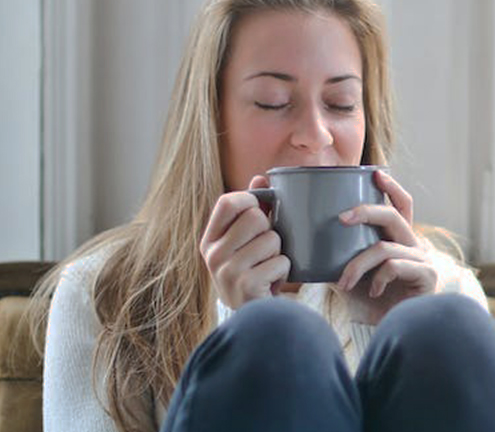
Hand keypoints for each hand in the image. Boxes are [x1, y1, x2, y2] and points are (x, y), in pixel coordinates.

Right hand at [199, 175, 289, 309]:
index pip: (227, 202)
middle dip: (270, 231)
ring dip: (279, 253)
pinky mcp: (246, 285)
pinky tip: (272, 282)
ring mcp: (227, 271)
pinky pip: (280, 261)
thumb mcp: (244, 242)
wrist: (252, 318)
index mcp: (210, 240)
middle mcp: (213, 254)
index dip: (250, 200)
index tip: (260, 210)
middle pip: (255, 217)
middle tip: (266, 249)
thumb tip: (260, 177)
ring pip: (272, 239)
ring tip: (269, 267)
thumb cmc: (251, 273)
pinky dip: (284, 271)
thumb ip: (251, 209)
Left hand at [332, 170, 437, 324]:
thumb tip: (302, 243)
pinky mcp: (426, 276)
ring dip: (358, 264)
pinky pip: (394, 266)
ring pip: (385, 247)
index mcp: (398, 240)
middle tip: (341, 218)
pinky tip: (372, 292)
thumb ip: (334, 258)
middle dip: (366, 211)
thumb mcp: (347, 275)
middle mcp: (414, 246)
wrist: (389, 334)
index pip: (401, 206)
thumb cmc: (369, 304)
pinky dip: (377, 278)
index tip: (375, 173)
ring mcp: (422, 260)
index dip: (392, 188)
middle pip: (393, 215)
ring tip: (344, 283)